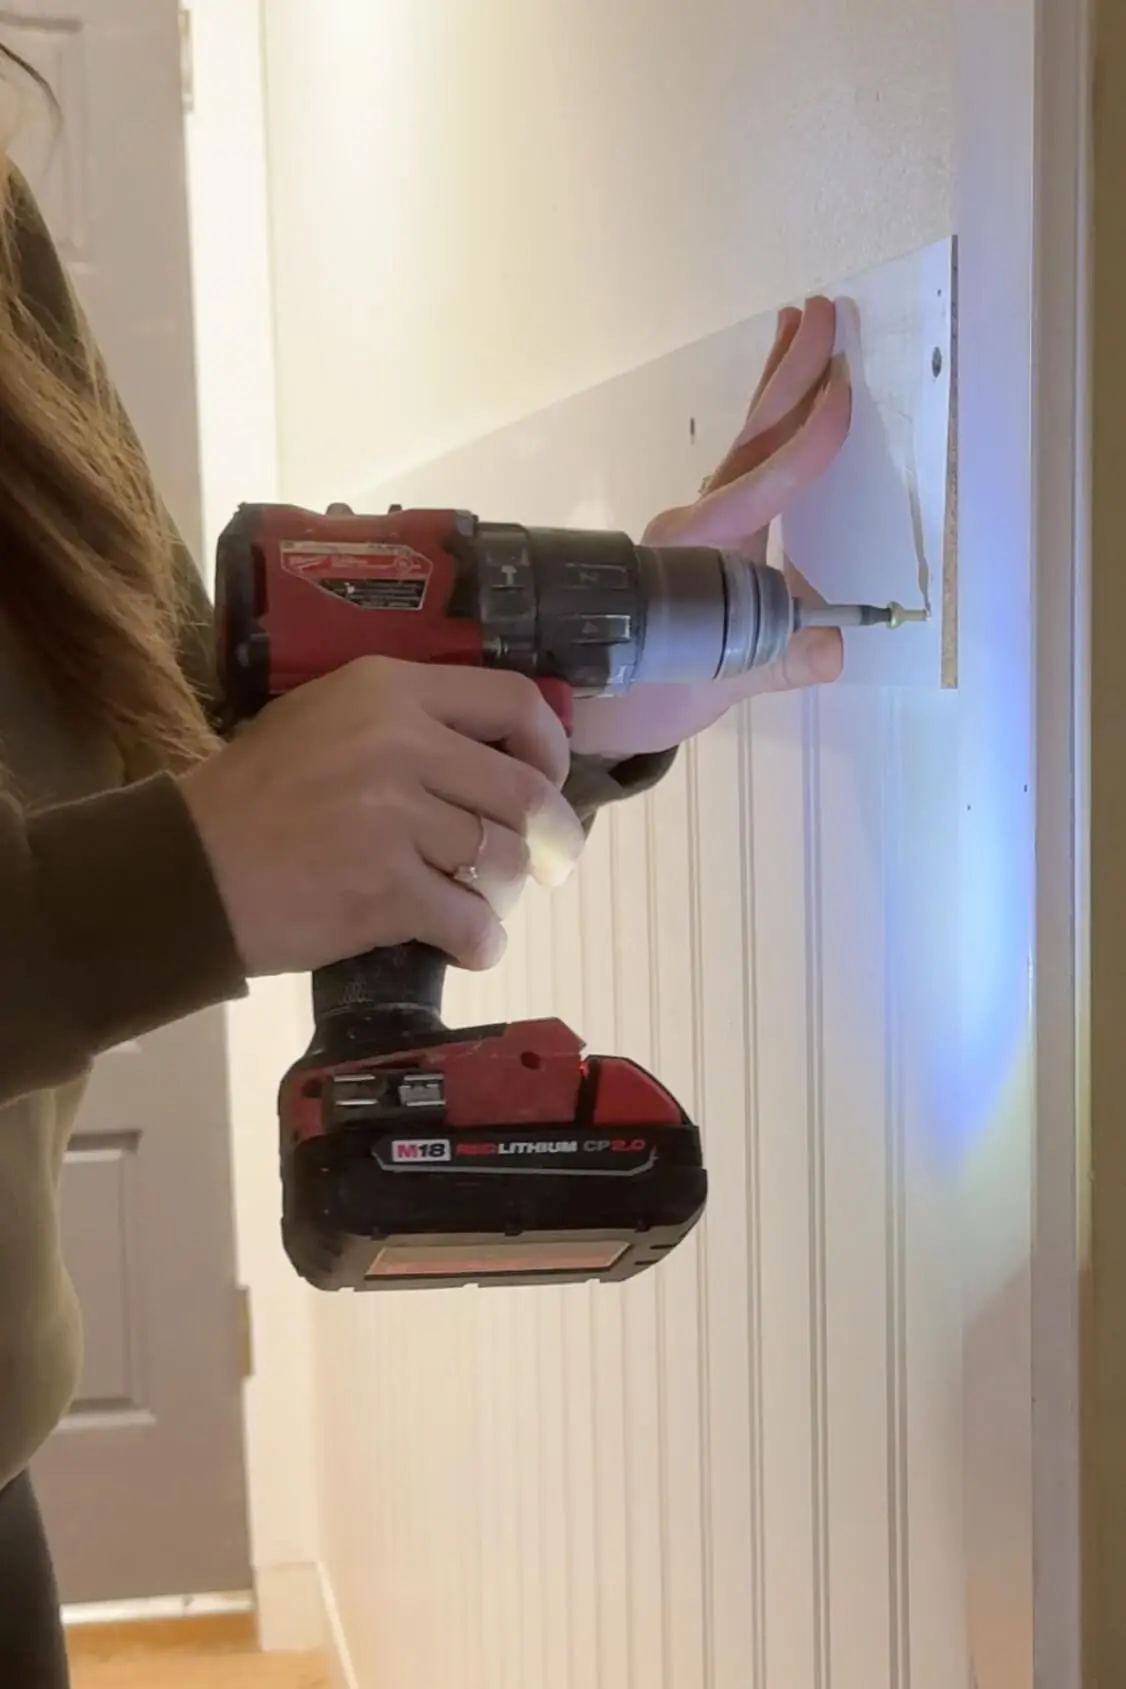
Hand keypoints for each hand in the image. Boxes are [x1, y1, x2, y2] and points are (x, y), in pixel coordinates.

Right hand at [180, 659, 584, 974]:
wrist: (187, 870)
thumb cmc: (251, 796)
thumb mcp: (322, 717)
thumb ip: (404, 721)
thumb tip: (494, 753)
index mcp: (389, 690)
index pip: (516, 702)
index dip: (551, 748)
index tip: (550, 781)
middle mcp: (401, 743)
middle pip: (524, 792)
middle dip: (551, 840)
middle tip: (546, 864)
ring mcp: (394, 819)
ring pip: (505, 861)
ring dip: (507, 893)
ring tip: (484, 902)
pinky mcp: (385, 891)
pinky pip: (473, 922)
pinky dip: (482, 942)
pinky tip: (468, 945)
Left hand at [570, 296, 851, 759]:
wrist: (589, 700)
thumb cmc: (648, 692)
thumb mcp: (715, 685)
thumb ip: (778, 662)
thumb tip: (835, 646)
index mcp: (703, 551)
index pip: (764, 487)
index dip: (805, 445)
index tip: (840, 392)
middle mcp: (698, 525)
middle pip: (753, 440)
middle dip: (789, 376)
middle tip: (823, 311)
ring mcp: (698, 524)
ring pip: (746, 444)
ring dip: (777, 387)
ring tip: (802, 326)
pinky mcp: (700, 534)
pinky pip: (743, 469)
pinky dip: (768, 429)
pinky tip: (784, 408)